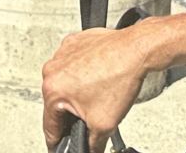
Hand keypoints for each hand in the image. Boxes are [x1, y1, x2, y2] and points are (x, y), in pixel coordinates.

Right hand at [41, 27, 152, 152]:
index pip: (50, 126)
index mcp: (53, 89)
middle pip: (56, 104)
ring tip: (98, 93)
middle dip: (71, 114)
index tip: (62, 146)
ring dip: (76, 93)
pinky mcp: (73, 43)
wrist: (136, 51)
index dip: (59, 142)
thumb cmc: (120, 78)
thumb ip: (92, 144)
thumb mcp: (104, 124)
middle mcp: (53, 68)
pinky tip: (99, 77)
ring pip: (64, 83)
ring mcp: (62, 53)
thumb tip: (90, 148)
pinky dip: (82, 73)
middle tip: (91, 115)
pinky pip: (72, 65)